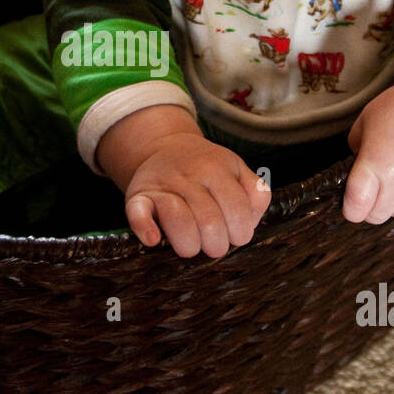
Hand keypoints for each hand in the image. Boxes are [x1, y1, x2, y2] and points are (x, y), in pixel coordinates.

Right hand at [123, 132, 271, 257]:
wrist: (163, 146)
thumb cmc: (206, 169)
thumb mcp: (236, 169)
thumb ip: (255, 193)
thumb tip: (250, 220)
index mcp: (218, 168)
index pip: (238, 210)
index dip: (240, 232)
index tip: (234, 236)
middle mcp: (190, 174)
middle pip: (210, 222)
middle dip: (216, 244)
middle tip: (214, 244)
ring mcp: (163, 185)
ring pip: (179, 220)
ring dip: (189, 244)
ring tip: (191, 246)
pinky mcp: (138, 196)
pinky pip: (138, 214)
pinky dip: (145, 229)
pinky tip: (154, 240)